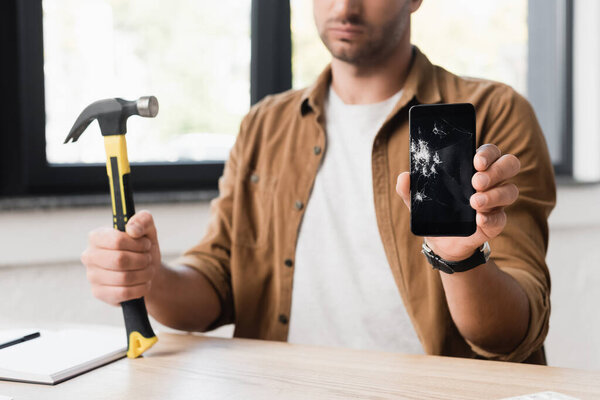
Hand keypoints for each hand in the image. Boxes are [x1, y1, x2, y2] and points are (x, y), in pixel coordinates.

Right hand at [81, 210, 162, 304]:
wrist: (145, 271)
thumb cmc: (143, 248)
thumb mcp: (148, 229)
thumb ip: (143, 220)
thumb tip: (132, 229)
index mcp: (97, 236)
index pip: (117, 240)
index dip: (137, 244)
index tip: (146, 244)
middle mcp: (89, 256)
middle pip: (120, 260)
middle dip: (142, 260)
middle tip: (148, 259)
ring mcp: (92, 276)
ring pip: (124, 278)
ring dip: (144, 274)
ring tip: (148, 270)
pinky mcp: (99, 293)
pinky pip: (124, 293)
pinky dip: (141, 288)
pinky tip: (144, 283)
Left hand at [396, 144, 519, 260]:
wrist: (441, 241)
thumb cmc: (435, 210)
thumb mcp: (418, 199)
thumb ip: (410, 188)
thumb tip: (404, 176)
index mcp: (474, 168)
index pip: (490, 152)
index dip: (488, 153)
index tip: (476, 161)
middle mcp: (491, 181)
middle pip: (509, 165)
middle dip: (496, 170)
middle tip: (475, 181)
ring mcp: (496, 202)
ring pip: (510, 190)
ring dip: (494, 195)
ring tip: (474, 202)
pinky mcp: (495, 222)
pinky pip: (501, 218)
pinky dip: (492, 218)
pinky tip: (480, 220)